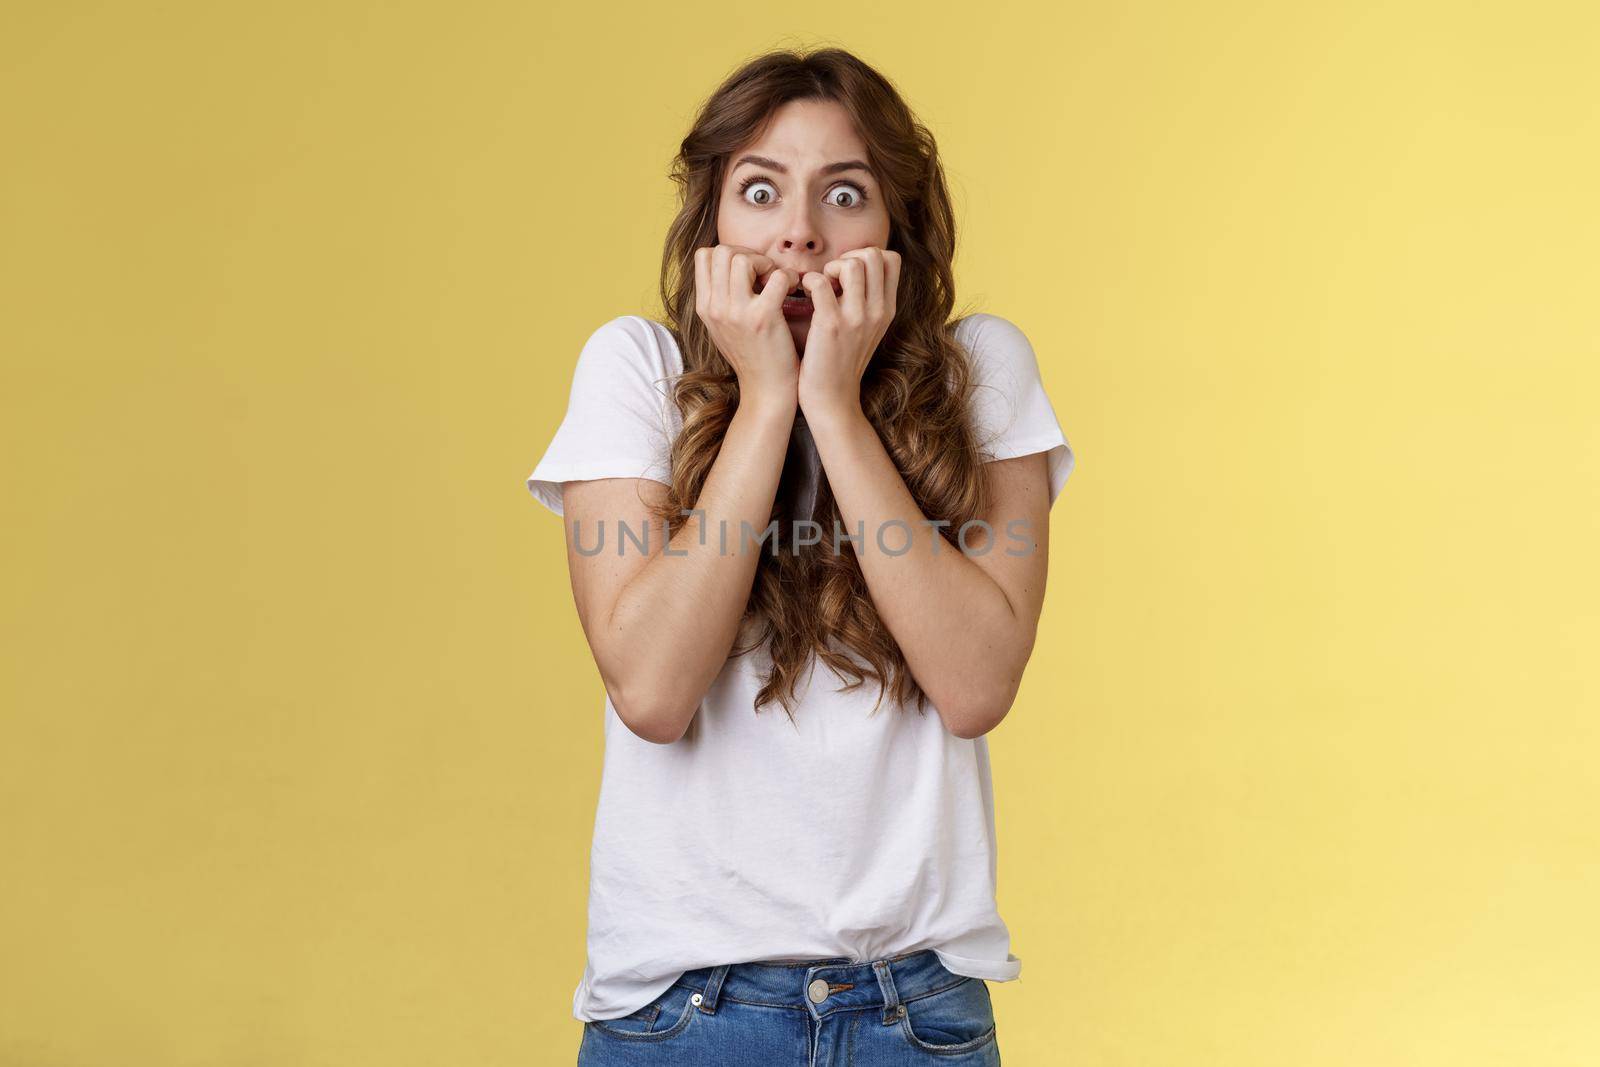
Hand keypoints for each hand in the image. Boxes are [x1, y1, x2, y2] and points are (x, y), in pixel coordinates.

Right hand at [692, 244, 799, 412]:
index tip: (749, 271)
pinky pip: (776, 277)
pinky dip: (789, 277)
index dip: (730, 253)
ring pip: (742, 259)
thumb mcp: (723, 327)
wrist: (767, 391)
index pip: (704, 256)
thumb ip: (721, 298)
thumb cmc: (752, 356)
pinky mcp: (763, 319)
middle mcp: (715, 308)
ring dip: (766, 263)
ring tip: (778, 281)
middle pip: (722, 251)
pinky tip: (794, 290)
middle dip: (748, 254)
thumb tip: (726, 267)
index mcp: (705, 307)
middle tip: (766, 273)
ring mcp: (737, 314)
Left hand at [796, 247, 900, 417]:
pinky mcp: (831, 325)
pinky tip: (805, 296)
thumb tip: (855, 270)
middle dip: (847, 257)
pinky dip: (809, 281)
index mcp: (887, 310)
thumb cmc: (841, 363)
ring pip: (852, 264)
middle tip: (832, 279)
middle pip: (873, 255)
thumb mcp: (867, 331)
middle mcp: (877, 311)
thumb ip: (868, 302)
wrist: (833, 400)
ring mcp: (856, 318)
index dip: (867, 256)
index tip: (847, 275)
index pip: (892, 259)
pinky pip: (821, 282)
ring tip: (820, 287)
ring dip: (829, 268)